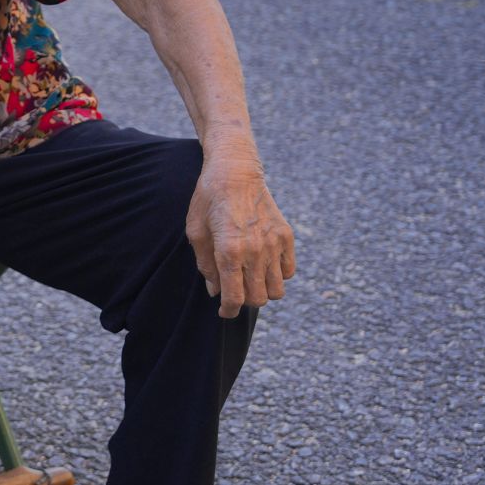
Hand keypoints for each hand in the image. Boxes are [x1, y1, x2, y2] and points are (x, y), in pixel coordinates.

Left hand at [185, 154, 294, 317]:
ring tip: (249, 280)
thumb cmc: (208, 200)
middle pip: (258, 299)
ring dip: (263, 291)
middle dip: (244, 301)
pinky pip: (289, 271)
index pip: (235, 297)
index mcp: (229, 251)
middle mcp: (255, 251)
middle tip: (234, 291)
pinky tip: (263, 267)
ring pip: (277, 290)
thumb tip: (215, 291)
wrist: (235, 172)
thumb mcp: (195, 232)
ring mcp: (274, 244)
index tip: (224, 312)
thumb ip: (205, 265)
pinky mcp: (286, 236)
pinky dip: (279, 276)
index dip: (228, 311)